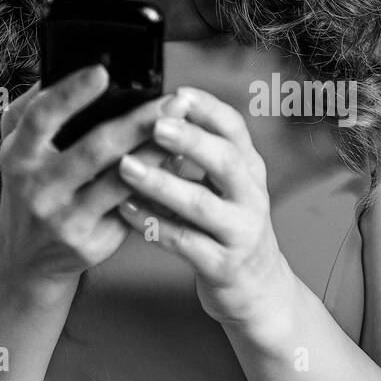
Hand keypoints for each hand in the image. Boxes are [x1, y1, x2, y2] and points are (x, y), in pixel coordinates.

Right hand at [0, 67, 189, 292]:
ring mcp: (64, 217)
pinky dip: (156, 181)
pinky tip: (176, 162)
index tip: (102, 70)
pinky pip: (131, 206)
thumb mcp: (18, 148)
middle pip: (94, 148)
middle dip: (138, 122)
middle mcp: (37, 187)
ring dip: (156, 151)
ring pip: (120, 179)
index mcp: (18, 154)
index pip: (40, 117)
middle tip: (172, 100)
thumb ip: (35, 108)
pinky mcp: (89, 242)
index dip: (70, 93)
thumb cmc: (31, 186)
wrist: (28, 257)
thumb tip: (67, 67)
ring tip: (185, 128)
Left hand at [115, 88, 293, 327]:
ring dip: (161, 183)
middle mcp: (251, 197)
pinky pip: (183, 242)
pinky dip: (152, 225)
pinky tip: (124, 210)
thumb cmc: (228, 226)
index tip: (177, 93)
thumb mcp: (225, 185)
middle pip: (226, 161)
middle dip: (189, 140)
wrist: (257, 288)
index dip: (208, 109)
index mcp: (250, 169)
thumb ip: (198, 154)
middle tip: (154, 125)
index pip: (235, 129)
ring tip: (125, 167)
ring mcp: (240, 233)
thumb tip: (155, 112)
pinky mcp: (222, 265)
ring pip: (201, 205)